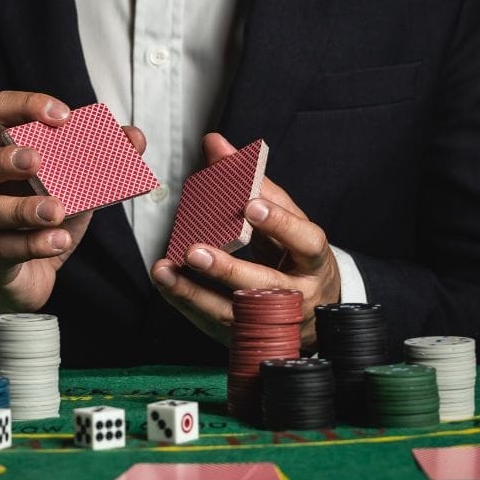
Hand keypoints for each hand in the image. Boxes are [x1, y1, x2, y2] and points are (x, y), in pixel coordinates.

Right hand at [0, 91, 145, 347]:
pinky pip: (3, 249)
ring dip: (22, 208)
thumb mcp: (76, 187)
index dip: (25, 106)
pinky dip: (33, 244)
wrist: (29, 277)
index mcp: (1, 154)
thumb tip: (134, 137)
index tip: (63, 116)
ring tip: (56, 210)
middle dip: (5, 158)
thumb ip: (103, 161)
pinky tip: (59, 240)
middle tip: (38, 161)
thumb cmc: (44, 221)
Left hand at [150, 133, 340, 350]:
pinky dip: (186, 302)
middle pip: (265, 286)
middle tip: (195, 250)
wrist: (312, 313)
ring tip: (166, 269)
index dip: (281, 224)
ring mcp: (271, 320)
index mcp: (314, 262)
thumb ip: (252, 182)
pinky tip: (167, 283)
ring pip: (233, 312)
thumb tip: (217, 144)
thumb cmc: (297, 258)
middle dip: (228, 269)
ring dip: (195, 292)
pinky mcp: (247, 335)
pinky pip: (213, 322)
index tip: (252, 205)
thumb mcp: (287, 220)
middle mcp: (297, 295)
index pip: (305, 242)